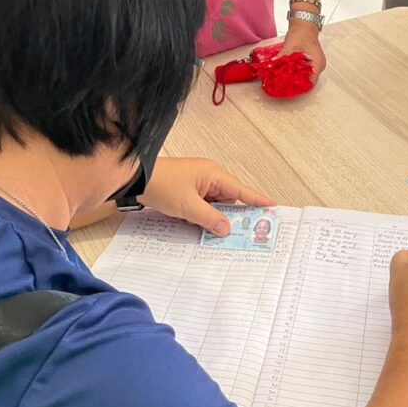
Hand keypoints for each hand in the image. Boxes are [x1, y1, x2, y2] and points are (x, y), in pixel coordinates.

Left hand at [138, 156, 274, 235]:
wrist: (135, 178)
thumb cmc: (162, 186)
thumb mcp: (188, 206)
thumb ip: (209, 218)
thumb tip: (226, 228)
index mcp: (213, 174)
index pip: (240, 189)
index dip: (256, 199)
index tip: (272, 205)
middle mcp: (208, 176)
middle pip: (228, 199)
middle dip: (232, 215)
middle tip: (245, 232)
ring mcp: (197, 183)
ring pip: (214, 204)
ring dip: (214, 217)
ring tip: (221, 232)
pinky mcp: (187, 190)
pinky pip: (202, 204)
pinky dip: (202, 215)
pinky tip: (199, 225)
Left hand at [283, 19, 325, 83]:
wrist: (304, 24)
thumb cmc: (302, 32)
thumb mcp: (291, 46)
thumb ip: (282, 58)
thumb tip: (272, 65)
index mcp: (318, 63)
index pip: (310, 82)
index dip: (298, 86)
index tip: (288, 87)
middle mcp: (318, 66)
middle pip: (307, 80)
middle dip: (294, 82)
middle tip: (283, 84)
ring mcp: (315, 64)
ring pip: (304, 76)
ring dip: (294, 77)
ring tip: (283, 79)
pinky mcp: (310, 62)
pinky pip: (303, 70)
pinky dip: (295, 72)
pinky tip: (286, 71)